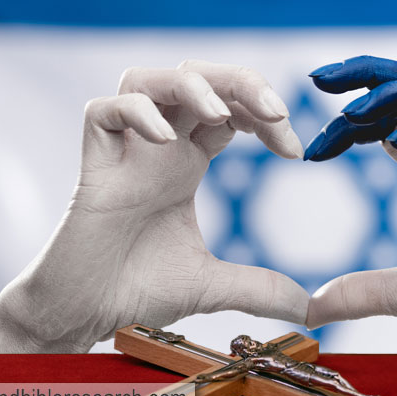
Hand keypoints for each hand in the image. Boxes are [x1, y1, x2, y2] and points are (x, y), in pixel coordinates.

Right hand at [0, 60, 307, 352]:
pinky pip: (100, 112)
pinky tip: (164, 137)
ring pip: (146, 79)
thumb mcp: (212, 286)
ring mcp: (123, 154)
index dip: (265, 117)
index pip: (229, 111)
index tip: (296, 151)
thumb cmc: (137, 290)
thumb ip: (260, 289)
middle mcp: (156, 148)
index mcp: (185, 163)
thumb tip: (311, 310)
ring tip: (220, 115)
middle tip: (277, 111)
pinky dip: (134, 112)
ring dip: (189, 85)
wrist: (85, 317)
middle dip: (239, 82)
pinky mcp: (92, 167)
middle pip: (195, 78)